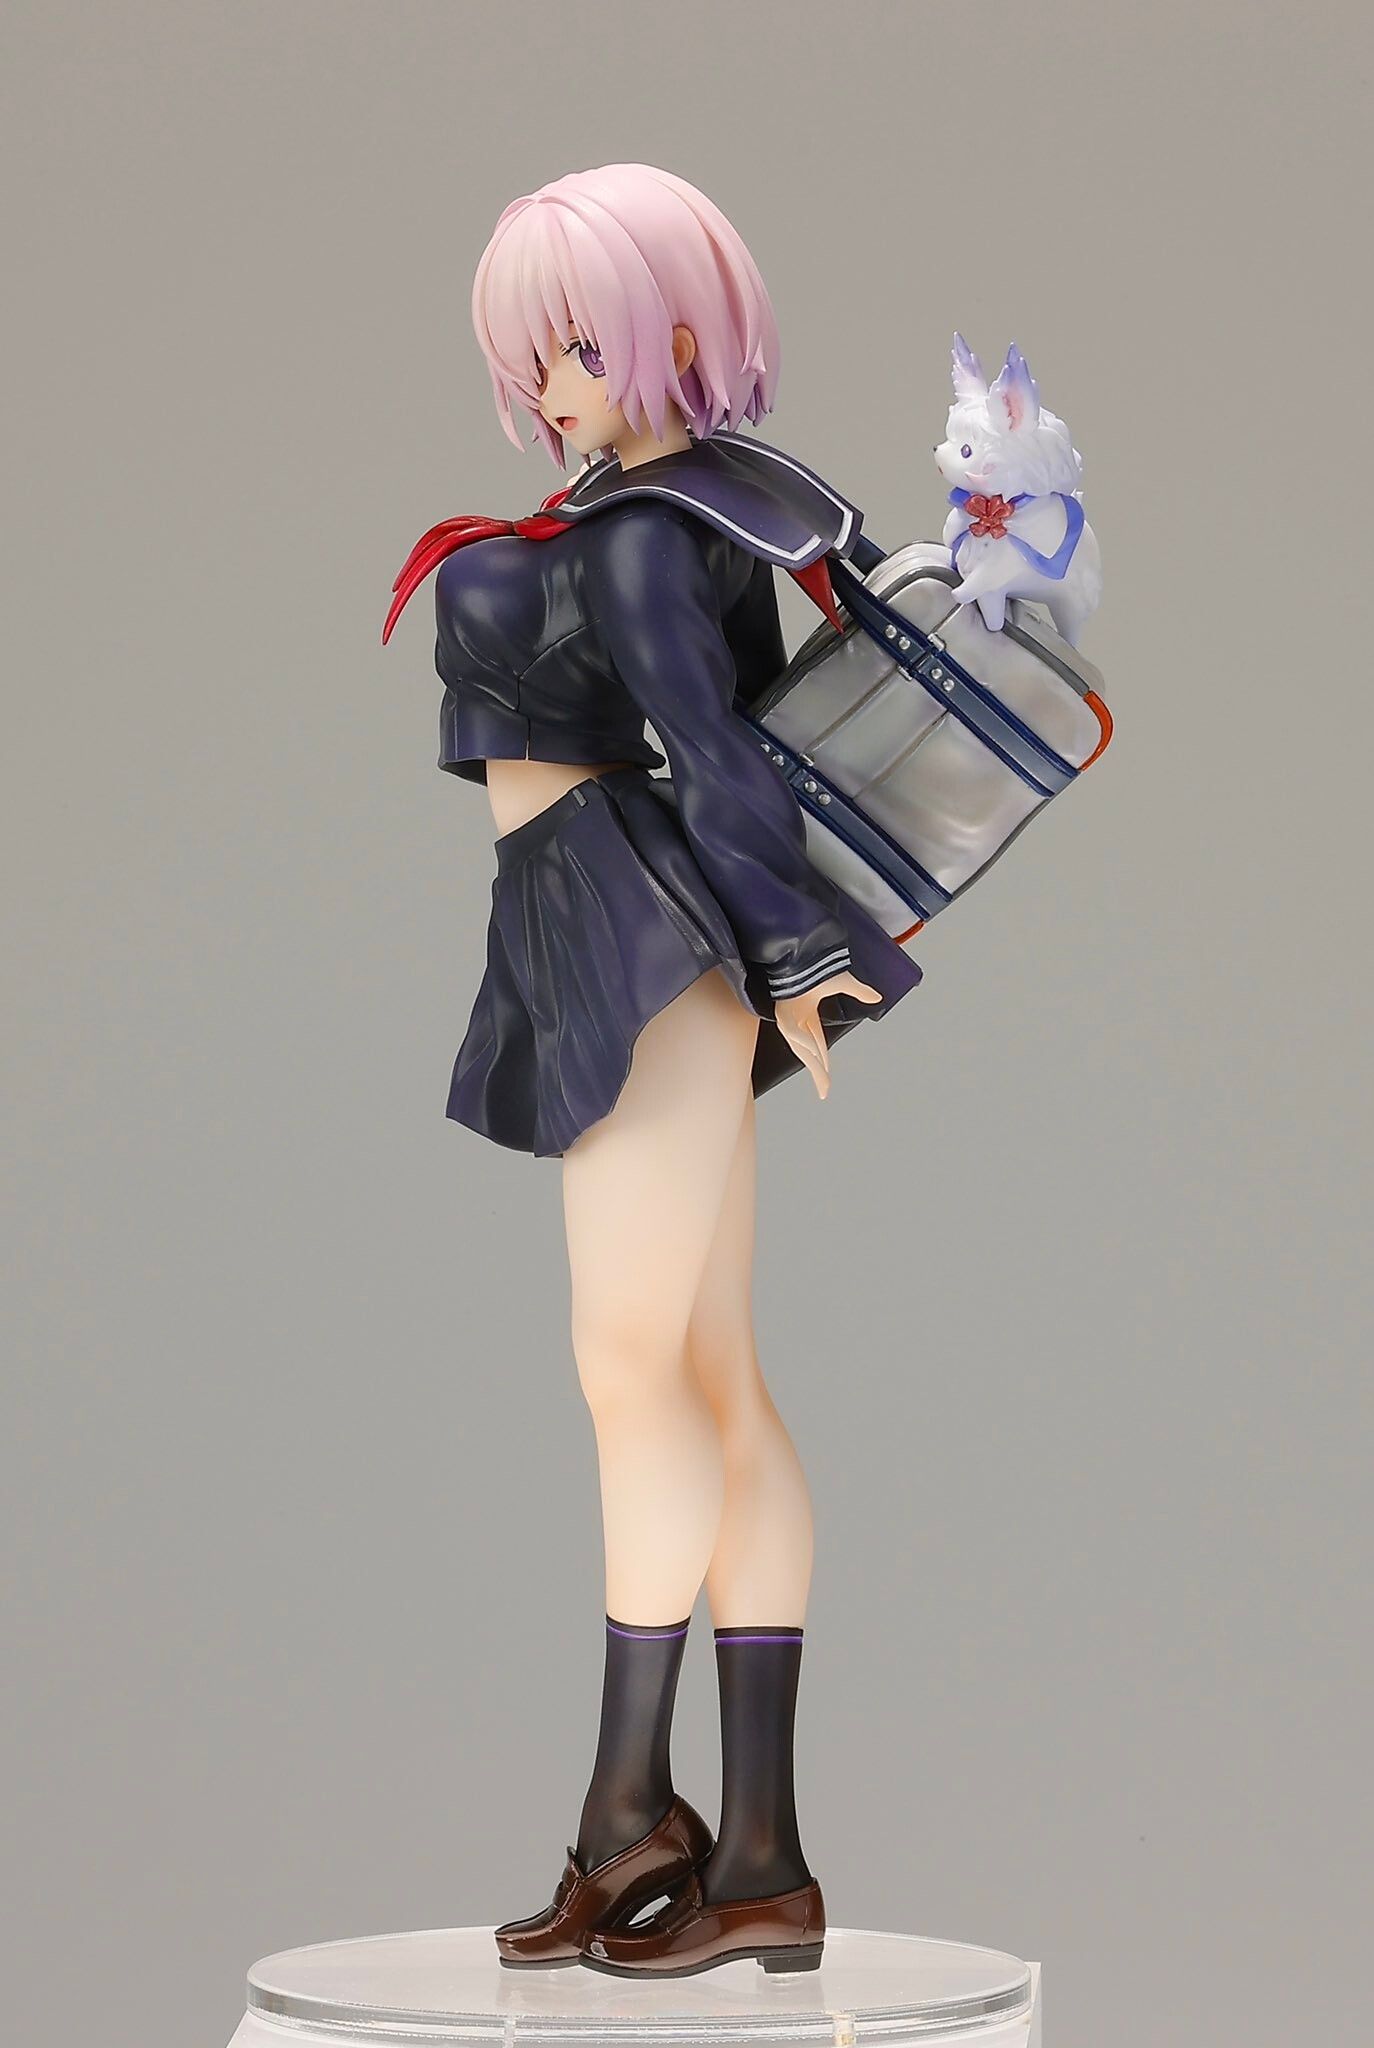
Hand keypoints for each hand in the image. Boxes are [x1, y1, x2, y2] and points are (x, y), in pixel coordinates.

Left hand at [772, 970, 883, 1099]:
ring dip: (813, 1063)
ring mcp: (788, 1018)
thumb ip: (860, 992)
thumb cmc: (815, 966)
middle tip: (824, 1093)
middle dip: (817, 1073)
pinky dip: (806, 1043)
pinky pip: (796, 1033)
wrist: (802, 953)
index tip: (826, 1082)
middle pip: (808, 1053)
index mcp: (807, 1015)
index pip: (817, 1046)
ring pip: (801, 1048)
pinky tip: (815, 1055)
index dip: (822, 1064)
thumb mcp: (843, 982)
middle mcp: (796, 1020)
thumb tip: (877, 997)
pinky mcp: (783, 1012)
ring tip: (823, 1080)